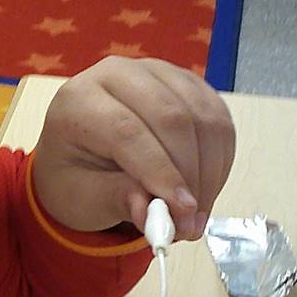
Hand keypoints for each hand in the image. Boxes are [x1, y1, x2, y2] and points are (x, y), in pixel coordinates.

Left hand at [31, 57, 234, 240]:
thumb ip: (116, 200)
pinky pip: (218, 120)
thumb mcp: (83, 198)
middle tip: (190, 224)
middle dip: (190, 177)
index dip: (160, 172)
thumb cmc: (77, 174)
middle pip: (172, 118)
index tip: (181, 211)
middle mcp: (117, 74)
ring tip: (195, 214)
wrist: (84, 154)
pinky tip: (204, 188)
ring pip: (203, 118)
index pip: (127, 130)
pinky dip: (219, 160)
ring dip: (209, 172)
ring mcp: (156, 73)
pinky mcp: (187, 83)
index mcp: (79, 99)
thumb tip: (150, 214)